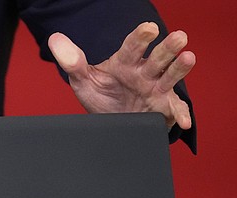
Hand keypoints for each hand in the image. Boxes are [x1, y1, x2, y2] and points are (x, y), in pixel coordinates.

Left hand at [48, 22, 194, 130]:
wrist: (112, 122)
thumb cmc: (102, 95)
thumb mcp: (83, 80)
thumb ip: (72, 62)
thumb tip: (54, 40)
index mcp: (126, 62)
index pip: (133, 46)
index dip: (141, 37)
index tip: (148, 29)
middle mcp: (145, 72)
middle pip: (158, 57)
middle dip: (168, 47)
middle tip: (179, 37)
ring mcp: (156, 89)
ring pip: (170, 77)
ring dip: (180, 69)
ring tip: (188, 58)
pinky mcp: (163, 109)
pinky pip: (174, 111)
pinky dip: (180, 115)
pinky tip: (183, 120)